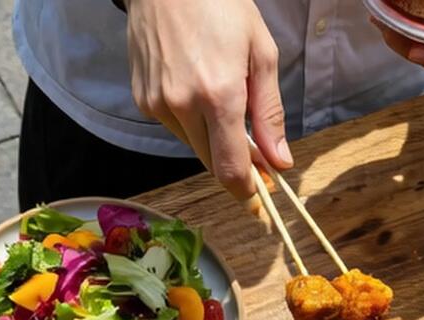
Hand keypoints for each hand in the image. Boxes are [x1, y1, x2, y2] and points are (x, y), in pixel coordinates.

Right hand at [128, 0, 291, 198]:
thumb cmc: (222, 6)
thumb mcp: (260, 53)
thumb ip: (270, 113)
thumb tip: (280, 162)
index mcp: (219, 95)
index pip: (230, 168)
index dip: (247, 190)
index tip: (260, 197)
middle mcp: (183, 106)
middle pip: (211, 163)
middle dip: (234, 165)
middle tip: (255, 154)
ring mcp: (158, 104)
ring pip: (193, 145)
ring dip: (212, 138)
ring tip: (222, 101)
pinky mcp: (143, 100)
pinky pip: (174, 126)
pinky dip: (190, 120)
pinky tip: (196, 89)